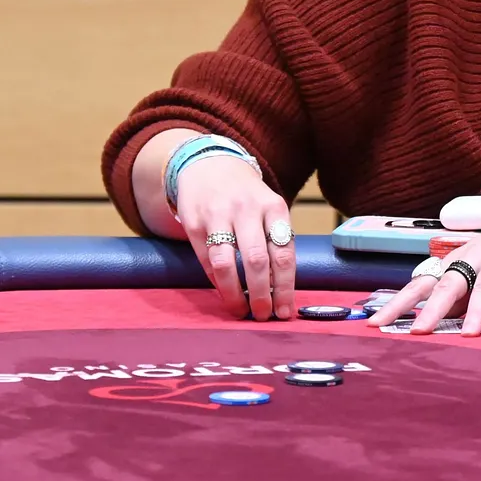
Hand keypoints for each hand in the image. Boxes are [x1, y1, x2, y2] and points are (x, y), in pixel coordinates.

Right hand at [172, 154, 295, 322]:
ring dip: (235, 294)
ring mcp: (218, 215)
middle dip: (262, 294)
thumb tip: (280, 290)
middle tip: (264, 316)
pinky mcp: (194, 222)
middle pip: (257, 260)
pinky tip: (224, 293)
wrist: (209, 165)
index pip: (284, 253)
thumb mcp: (269, 208)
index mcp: (274, 207)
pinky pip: (206, 259)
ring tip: (242, 311)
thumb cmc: (247, 196)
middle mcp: (247, 209)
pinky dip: (216, 282)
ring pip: (227, 263)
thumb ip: (275, 241)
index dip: (286, 287)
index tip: (285, 311)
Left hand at [364, 193, 480, 336]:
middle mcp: (475, 256)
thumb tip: (433, 321)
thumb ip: (459, 292)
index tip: (376, 323)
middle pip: (449, 284)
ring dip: (477, 311)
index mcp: (457, 261)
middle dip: (431, 309)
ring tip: (469, 335)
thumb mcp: (477, 267)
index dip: (398, 303)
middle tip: (417, 332)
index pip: (421, 284)